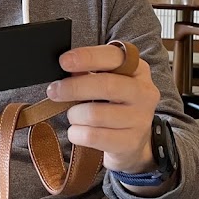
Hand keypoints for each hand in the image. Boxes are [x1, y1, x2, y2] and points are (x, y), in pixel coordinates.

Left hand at [45, 44, 159, 174]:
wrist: (132, 139)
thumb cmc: (115, 103)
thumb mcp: (108, 81)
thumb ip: (90, 71)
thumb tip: (67, 68)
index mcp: (138, 69)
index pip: (114, 57)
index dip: (87, 57)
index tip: (64, 61)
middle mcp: (143, 92)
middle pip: (106, 85)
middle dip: (74, 87)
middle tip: (54, 91)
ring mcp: (140, 119)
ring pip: (95, 114)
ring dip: (74, 114)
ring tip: (73, 115)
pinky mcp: (130, 142)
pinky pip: (93, 136)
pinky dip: (77, 133)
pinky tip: (77, 130)